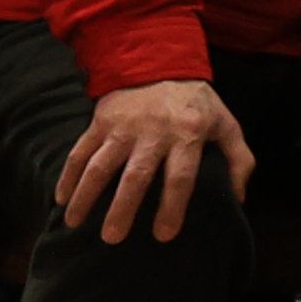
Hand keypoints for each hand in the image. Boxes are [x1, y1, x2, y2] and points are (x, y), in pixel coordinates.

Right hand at [54, 76, 254, 245]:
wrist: (160, 63)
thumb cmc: (197, 105)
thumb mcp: (227, 126)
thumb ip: (239, 161)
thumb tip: (238, 199)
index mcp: (189, 134)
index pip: (181, 176)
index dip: (172, 206)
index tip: (163, 235)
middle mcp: (154, 132)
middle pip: (136, 175)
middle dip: (123, 208)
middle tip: (112, 238)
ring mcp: (124, 127)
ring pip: (101, 164)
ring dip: (86, 195)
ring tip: (74, 223)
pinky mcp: (101, 121)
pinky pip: (81, 151)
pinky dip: (68, 175)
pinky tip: (61, 199)